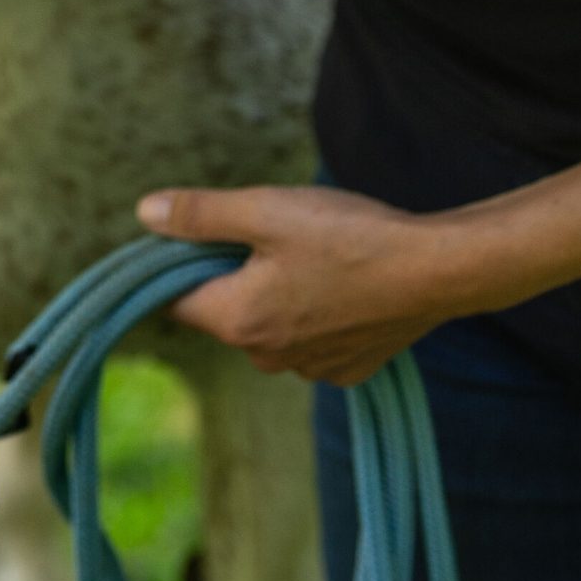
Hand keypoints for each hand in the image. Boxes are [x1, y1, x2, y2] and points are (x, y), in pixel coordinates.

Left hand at [135, 181, 461, 385]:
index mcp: (238, 320)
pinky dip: (314, 310)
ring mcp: (312, 369)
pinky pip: (310, 337)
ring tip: (312, 251)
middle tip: (271, 230)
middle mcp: (269, 357)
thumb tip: (144, 214)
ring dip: (275, 291)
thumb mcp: (265, 210)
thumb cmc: (348, 236)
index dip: (180, 261)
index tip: (206, 230)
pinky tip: (342, 280)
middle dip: (233, 272)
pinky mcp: (349, 369)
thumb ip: (200, 214)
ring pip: (268, 324)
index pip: (178, 298)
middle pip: (225, 309)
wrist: (437, 270)